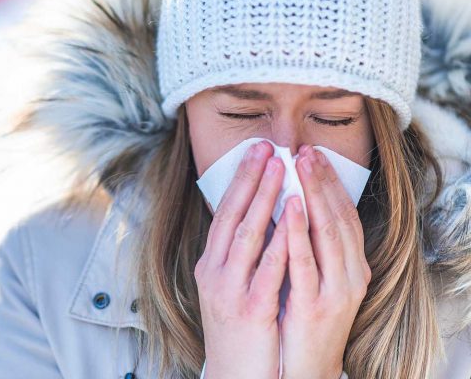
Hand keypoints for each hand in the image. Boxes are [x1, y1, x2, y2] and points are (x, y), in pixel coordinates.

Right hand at [195, 140, 288, 378]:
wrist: (234, 376)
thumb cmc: (237, 331)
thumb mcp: (228, 287)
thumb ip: (238, 255)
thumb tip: (257, 215)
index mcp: (210, 265)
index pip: (224, 213)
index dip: (241, 181)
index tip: (258, 152)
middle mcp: (215, 273)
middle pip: (233, 216)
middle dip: (252, 179)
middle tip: (268, 147)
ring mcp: (230, 291)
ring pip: (247, 235)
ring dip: (265, 199)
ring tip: (282, 169)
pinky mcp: (250, 310)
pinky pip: (267, 271)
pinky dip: (279, 242)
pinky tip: (290, 219)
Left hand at [278, 146, 371, 378]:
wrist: (305, 369)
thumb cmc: (304, 320)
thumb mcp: (315, 278)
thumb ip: (309, 246)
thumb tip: (290, 205)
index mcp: (350, 266)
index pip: (342, 214)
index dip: (329, 182)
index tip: (311, 153)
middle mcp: (350, 274)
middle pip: (338, 216)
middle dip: (322, 179)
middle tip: (305, 148)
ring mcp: (336, 289)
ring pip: (328, 232)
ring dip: (314, 194)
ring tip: (299, 164)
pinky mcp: (315, 305)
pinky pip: (306, 262)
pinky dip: (299, 231)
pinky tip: (290, 206)